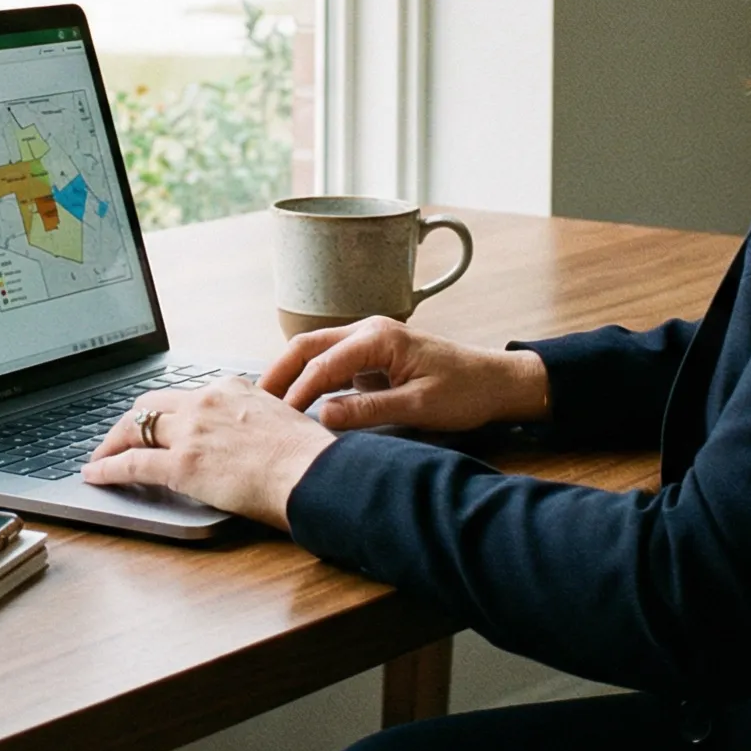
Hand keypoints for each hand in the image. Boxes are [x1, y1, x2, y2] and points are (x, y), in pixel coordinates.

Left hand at [83, 377, 334, 529]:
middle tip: (119, 438)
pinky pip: (132, 463)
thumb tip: (249, 435)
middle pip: (150, 405)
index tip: (157, 423)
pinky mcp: (182, 464)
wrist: (313, 473)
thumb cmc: (308, 456)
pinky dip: (108, 469)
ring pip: (136, 429)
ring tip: (100, 457)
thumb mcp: (279, 419)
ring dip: (112, 443)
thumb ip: (254, 419)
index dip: (165, 413)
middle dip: (129, 422)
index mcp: (230, 388)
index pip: (184, 396)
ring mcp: (191, 431)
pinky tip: (96, 474)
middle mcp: (205, 402)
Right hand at [261, 317, 550, 434]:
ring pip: (315, 351)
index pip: (322, 363)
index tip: (278, 420)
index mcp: (379, 338)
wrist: (497, 382)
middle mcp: (369, 330)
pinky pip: (331, 363)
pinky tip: (297, 402)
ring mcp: (369, 341)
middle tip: (253, 404)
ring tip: (266, 405)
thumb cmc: (465, 392)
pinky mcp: (372, 356)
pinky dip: (310, 379)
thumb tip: (323, 416)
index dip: (296, 392)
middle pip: (307, 345)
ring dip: (290, 374)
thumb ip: (369, 410)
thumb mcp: (419, 407)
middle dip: (278, 372)